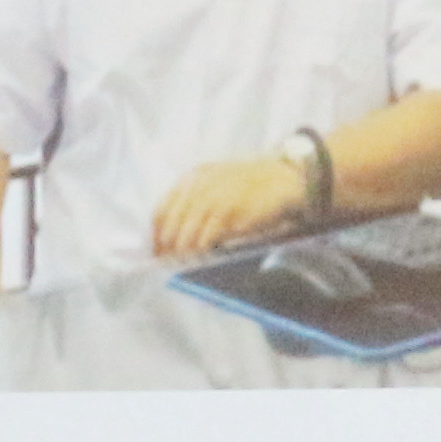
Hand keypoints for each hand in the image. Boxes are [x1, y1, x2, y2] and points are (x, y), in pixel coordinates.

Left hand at [150, 150, 317, 257]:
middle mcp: (201, 185)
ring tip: (182, 263)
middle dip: (168, 246)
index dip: (156, 234)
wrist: (284, 178)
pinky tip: (202, 256)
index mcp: (193, 178)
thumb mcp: (217, 183)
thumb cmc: (249, 186)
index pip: (163, 209)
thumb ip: (195, 202)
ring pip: (189, 229)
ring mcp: (216, 196)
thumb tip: (171, 237)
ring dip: (184, 249)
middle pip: (173, 222)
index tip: (156, 253)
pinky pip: (210, 233)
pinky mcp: (232, 208)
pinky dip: (203, 247)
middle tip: (168, 263)